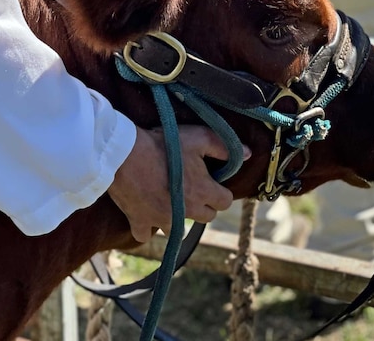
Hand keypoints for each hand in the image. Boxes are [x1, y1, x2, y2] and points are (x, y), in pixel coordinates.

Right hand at [107, 125, 245, 242]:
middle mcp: (187, 211)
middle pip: (206, 217)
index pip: (225, 202)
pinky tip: (145, 214)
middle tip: (190, 188)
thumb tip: (248, 155)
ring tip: (168, 201)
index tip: (210, 181)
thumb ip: (225, 147)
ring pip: (177, 229)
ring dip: (176, 218)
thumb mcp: (198, 137)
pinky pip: (145, 235)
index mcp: (203, 192)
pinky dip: (146, 227)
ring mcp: (162, 219)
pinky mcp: (141, 222)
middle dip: (203, 205)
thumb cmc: (163, 144)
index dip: (219, 191)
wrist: (124, 154)